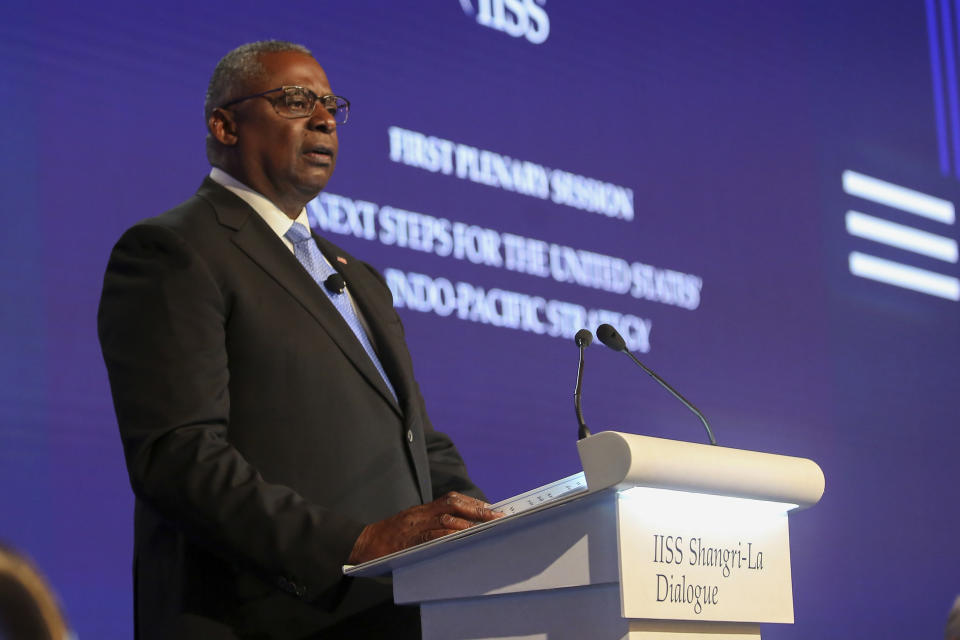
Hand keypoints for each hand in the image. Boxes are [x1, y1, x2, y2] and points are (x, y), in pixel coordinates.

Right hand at [348, 492, 502, 563]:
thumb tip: (459, 530)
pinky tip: (461, 538)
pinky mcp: (408, 540)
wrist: (364, 542)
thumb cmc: (390, 537)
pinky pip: (431, 535)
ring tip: (485, 529)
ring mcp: (414, 526)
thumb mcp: (412, 525)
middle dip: (477, 511)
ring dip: (467, 524)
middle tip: (496, 517)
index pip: (452, 500)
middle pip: (453, 505)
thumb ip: (432, 525)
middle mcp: (421, 513)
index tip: (491, 508)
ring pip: (445, 519)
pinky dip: (448, 536)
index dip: (472, 503)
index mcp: (423, 510)